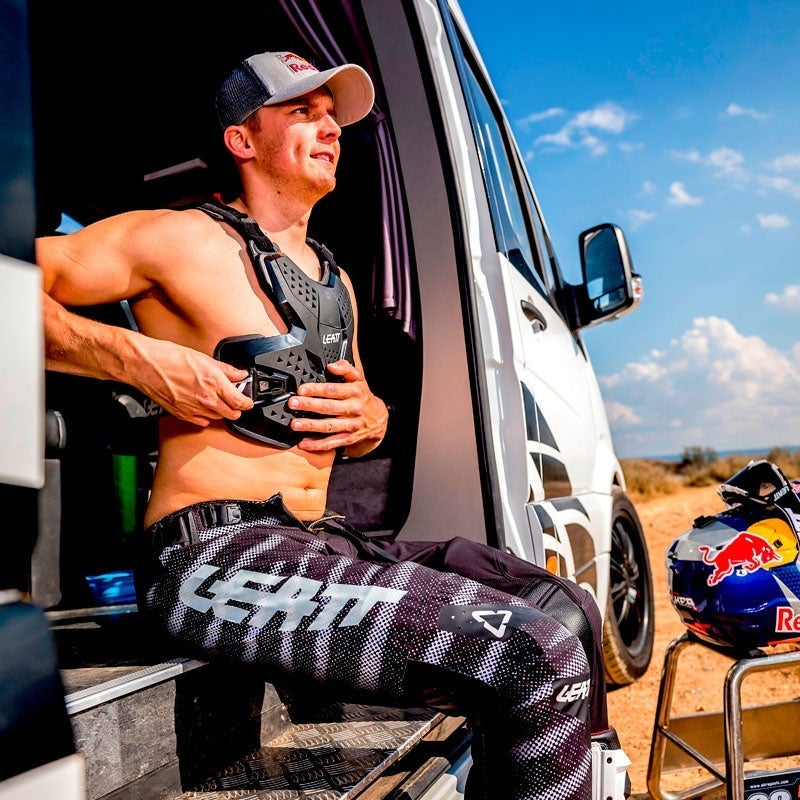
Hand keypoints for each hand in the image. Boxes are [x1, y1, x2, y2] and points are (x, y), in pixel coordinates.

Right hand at [132, 337, 253, 426]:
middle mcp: (206, 399)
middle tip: (235, 401)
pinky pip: (201, 422)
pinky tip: (203, 407)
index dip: (248, 402)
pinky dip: (206, 417)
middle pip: (232, 414)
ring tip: (218, 401)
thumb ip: (226, 370)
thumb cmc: (170, 358)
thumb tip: (240, 374)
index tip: (248, 400)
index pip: (241, 401)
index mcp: (214, 383)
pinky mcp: (182, 415)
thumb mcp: (204, 359)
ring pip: (218, 418)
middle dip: (237, 408)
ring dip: (221, 412)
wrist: (146, 365)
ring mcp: (194, 409)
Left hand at [287, 360, 387, 454]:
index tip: (301, 389)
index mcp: (355, 393)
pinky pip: (332, 442)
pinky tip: (304, 443)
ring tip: (295, 424)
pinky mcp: (349, 439)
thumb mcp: (359, 379)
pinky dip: (317, 445)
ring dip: (311, 426)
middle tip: (293, 404)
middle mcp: (353, 409)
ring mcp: (351, 425)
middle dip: (309, 405)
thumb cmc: (364, 398)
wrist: (379, 420)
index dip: (316, 389)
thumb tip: (332, 366)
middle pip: (329, 407)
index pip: (333, 390)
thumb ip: (346, 369)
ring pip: (329, 426)